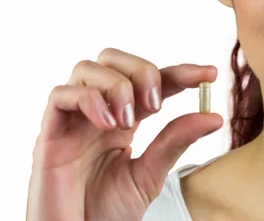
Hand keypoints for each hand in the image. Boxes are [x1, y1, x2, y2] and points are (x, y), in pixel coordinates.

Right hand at [26, 47, 223, 220]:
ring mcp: (73, 121)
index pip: (153, 80)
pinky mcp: (50, 135)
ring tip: (129, 121)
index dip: (181, 72)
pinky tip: (108, 124)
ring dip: (117, 86)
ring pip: (88, 68)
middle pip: (115, 59)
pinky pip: (61, 95)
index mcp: (126, 119)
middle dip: (142, 70)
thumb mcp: (150, 175)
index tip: (209, 74)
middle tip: (156, 105)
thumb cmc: (106, 213)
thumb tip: (213, 117)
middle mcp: (99, 112)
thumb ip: (175, 142)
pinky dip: (89, 100)